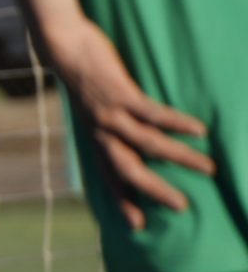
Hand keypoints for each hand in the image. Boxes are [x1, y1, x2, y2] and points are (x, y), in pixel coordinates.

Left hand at [41, 15, 214, 229]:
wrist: (63, 45)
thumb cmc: (84, 77)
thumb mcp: (93, 107)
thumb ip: (112, 124)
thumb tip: (135, 137)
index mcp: (95, 138)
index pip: (108, 176)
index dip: (122, 201)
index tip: (137, 226)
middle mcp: (100, 131)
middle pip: (128, 169)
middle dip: (154, 190)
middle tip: (181, 207)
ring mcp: (109, 113)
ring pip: (148, 144)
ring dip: (180, 157)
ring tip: (208, 168)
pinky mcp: (120, 93)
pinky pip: (152, 114)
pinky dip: (177, 123)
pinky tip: (199, 130)